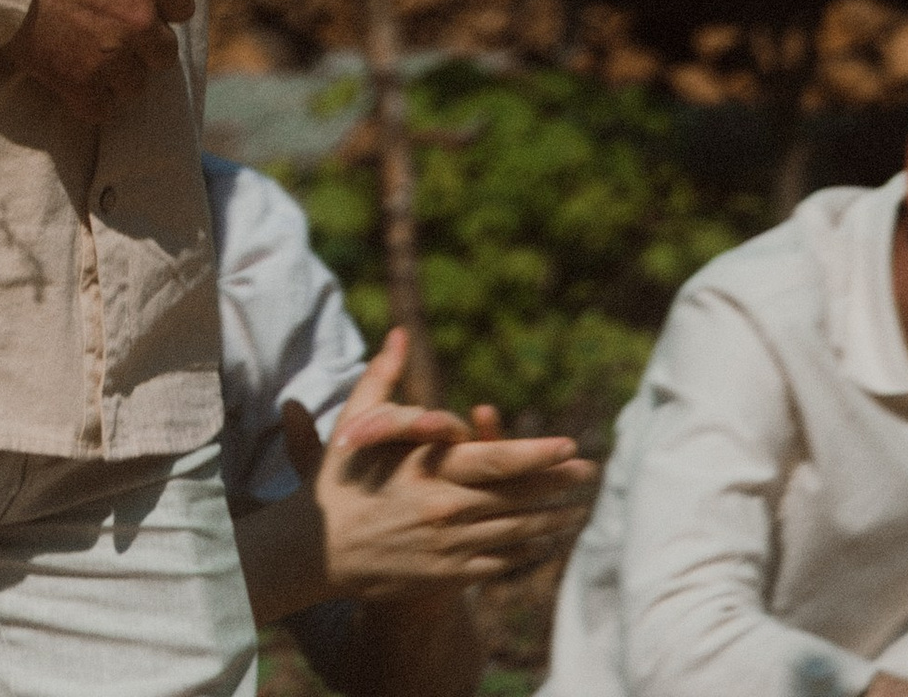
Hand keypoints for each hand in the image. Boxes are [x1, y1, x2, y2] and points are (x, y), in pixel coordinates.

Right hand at [10, 0, 194, 118]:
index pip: (183, 4)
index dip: (165, 2)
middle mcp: (138, 21)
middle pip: (164, 51)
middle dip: (146, 43)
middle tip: (120, 32)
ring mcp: (109, 57)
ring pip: (136, 84)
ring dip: (123, 74)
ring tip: (101, 61)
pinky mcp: (77, 82)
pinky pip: (102, 110)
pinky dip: (96, 102)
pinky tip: (81, 84)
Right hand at [291, 331, 594, 597]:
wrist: (317, 550)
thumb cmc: (338, 479)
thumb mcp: (356, 422)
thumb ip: (382, 378)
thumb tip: (398, 333)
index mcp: (428, 470)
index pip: (495, 460)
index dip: (536, 454)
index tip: (568, 445)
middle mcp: (444, 508)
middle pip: (515, 497)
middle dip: (557, 484)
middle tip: (589, 473)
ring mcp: (448, 546)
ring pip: (513, 533)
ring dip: (549, 521)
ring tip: (577, 510)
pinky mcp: (447, 574)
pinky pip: (498, 563)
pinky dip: (525, 552)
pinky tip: (542, 542)